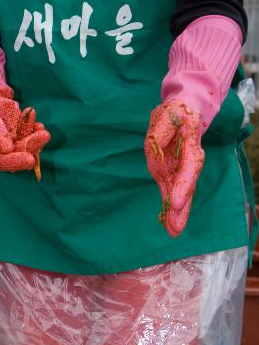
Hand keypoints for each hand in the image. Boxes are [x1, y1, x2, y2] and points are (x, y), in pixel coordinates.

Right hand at [0, 86, 49, 177]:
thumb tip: (7, 150)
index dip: (11, 161)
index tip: (28, 158)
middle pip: (12, 159)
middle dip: (29, 148)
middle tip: (44, 136)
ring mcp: (8, 151)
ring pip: (24, 152)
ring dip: (36, 141)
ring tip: (42, 129)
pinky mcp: (18, 144)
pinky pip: (30, 143)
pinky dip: (36, 134)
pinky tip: (39, 126)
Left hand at [144, 101, 203, 237]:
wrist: (183, 112)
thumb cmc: (175, 113)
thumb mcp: (167, 115)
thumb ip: (161, 131)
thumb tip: (155, 146)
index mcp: (190, 146)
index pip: (189, 169)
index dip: (183, 186)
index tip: (177, 203)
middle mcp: (188, 162)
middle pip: (186, 188)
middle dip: (181, 209)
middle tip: (176, 229)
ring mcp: (179, 169)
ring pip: (179, 194)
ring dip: (176, 214)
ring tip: (173, 232)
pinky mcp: (170, 173)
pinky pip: (171, 192)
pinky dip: (170, 207)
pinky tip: (169, 224)